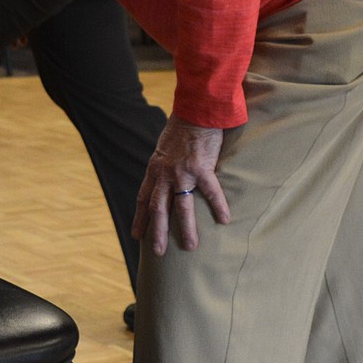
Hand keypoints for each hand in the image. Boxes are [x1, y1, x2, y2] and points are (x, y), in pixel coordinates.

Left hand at [133, 113, 229, 256]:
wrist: (195, 110)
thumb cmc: (182, 127)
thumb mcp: (163, 147)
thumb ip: (163, 164)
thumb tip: (165, 177)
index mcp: (155, 169)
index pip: (143, 198)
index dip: (140, 218)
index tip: (137, 235)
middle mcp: (165, 174)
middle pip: (157, 209)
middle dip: (156, 232)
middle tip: (157, 252)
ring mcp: (182, 172)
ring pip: (181, 207)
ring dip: (185, 229)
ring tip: (190, 247)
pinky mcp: (202, 168)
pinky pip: (211, 192)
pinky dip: (218, 207)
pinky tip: (225, 220)